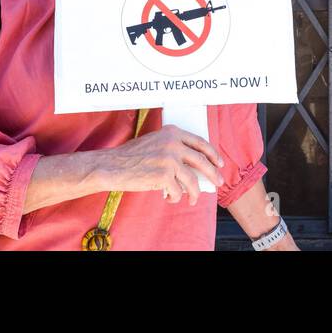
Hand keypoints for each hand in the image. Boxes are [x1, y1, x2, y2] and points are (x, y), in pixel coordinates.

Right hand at [101, 126, 224, 205]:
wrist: (112, 166)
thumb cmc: (131, 156)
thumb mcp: (155, 142)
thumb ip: (173, 147)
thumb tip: (194, 164)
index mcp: (172, 132)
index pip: (200, 143)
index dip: (213, 154)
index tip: (219, 163)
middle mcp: (173, 144)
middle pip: (202, 161)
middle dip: (213, 174)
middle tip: (219, 182)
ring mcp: (169, 160)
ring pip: (192, 180)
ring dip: (195, 193)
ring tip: (193, 199)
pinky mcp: (164, 176)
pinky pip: (177, 191)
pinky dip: (175, 197)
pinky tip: (170, 198)